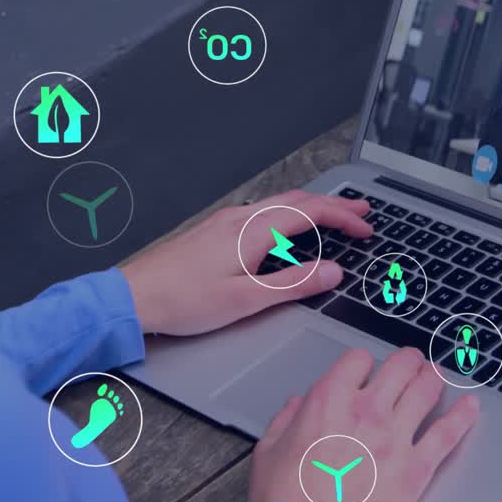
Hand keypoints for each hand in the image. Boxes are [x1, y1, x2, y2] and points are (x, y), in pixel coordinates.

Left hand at [123, 190, 371, 335]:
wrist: (134, 296)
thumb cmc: (183, 301)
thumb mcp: (245, 301)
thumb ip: (292, 285)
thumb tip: (332, 272)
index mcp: (253, 231)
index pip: (310, 212)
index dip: (344, 217)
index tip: (367, 228)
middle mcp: (240, 219)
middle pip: (297, 200)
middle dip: (334, 204)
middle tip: (362, 212)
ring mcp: (226, 222)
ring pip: (279, 203)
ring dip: (311, 207)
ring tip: (333, 216)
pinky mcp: (214, 231)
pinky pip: (262, 212)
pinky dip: (288, 214)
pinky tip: (287, 229)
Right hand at [248, 347, 479, 501]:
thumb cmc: (283, 500)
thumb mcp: (269, 448)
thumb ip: (287, 418)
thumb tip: (297, 405)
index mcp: (329, 400)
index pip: (359, 359)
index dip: (364, 363)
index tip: (366, 370)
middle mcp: (367, 411)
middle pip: (401, 366)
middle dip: (409, 360)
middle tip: (413, 363)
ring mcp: (395, 438)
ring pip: (427, 390)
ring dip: (436, 377)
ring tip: (440, 375)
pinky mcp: (415, 469)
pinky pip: (448, 434)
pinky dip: (463, 416)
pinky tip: (471, 406)